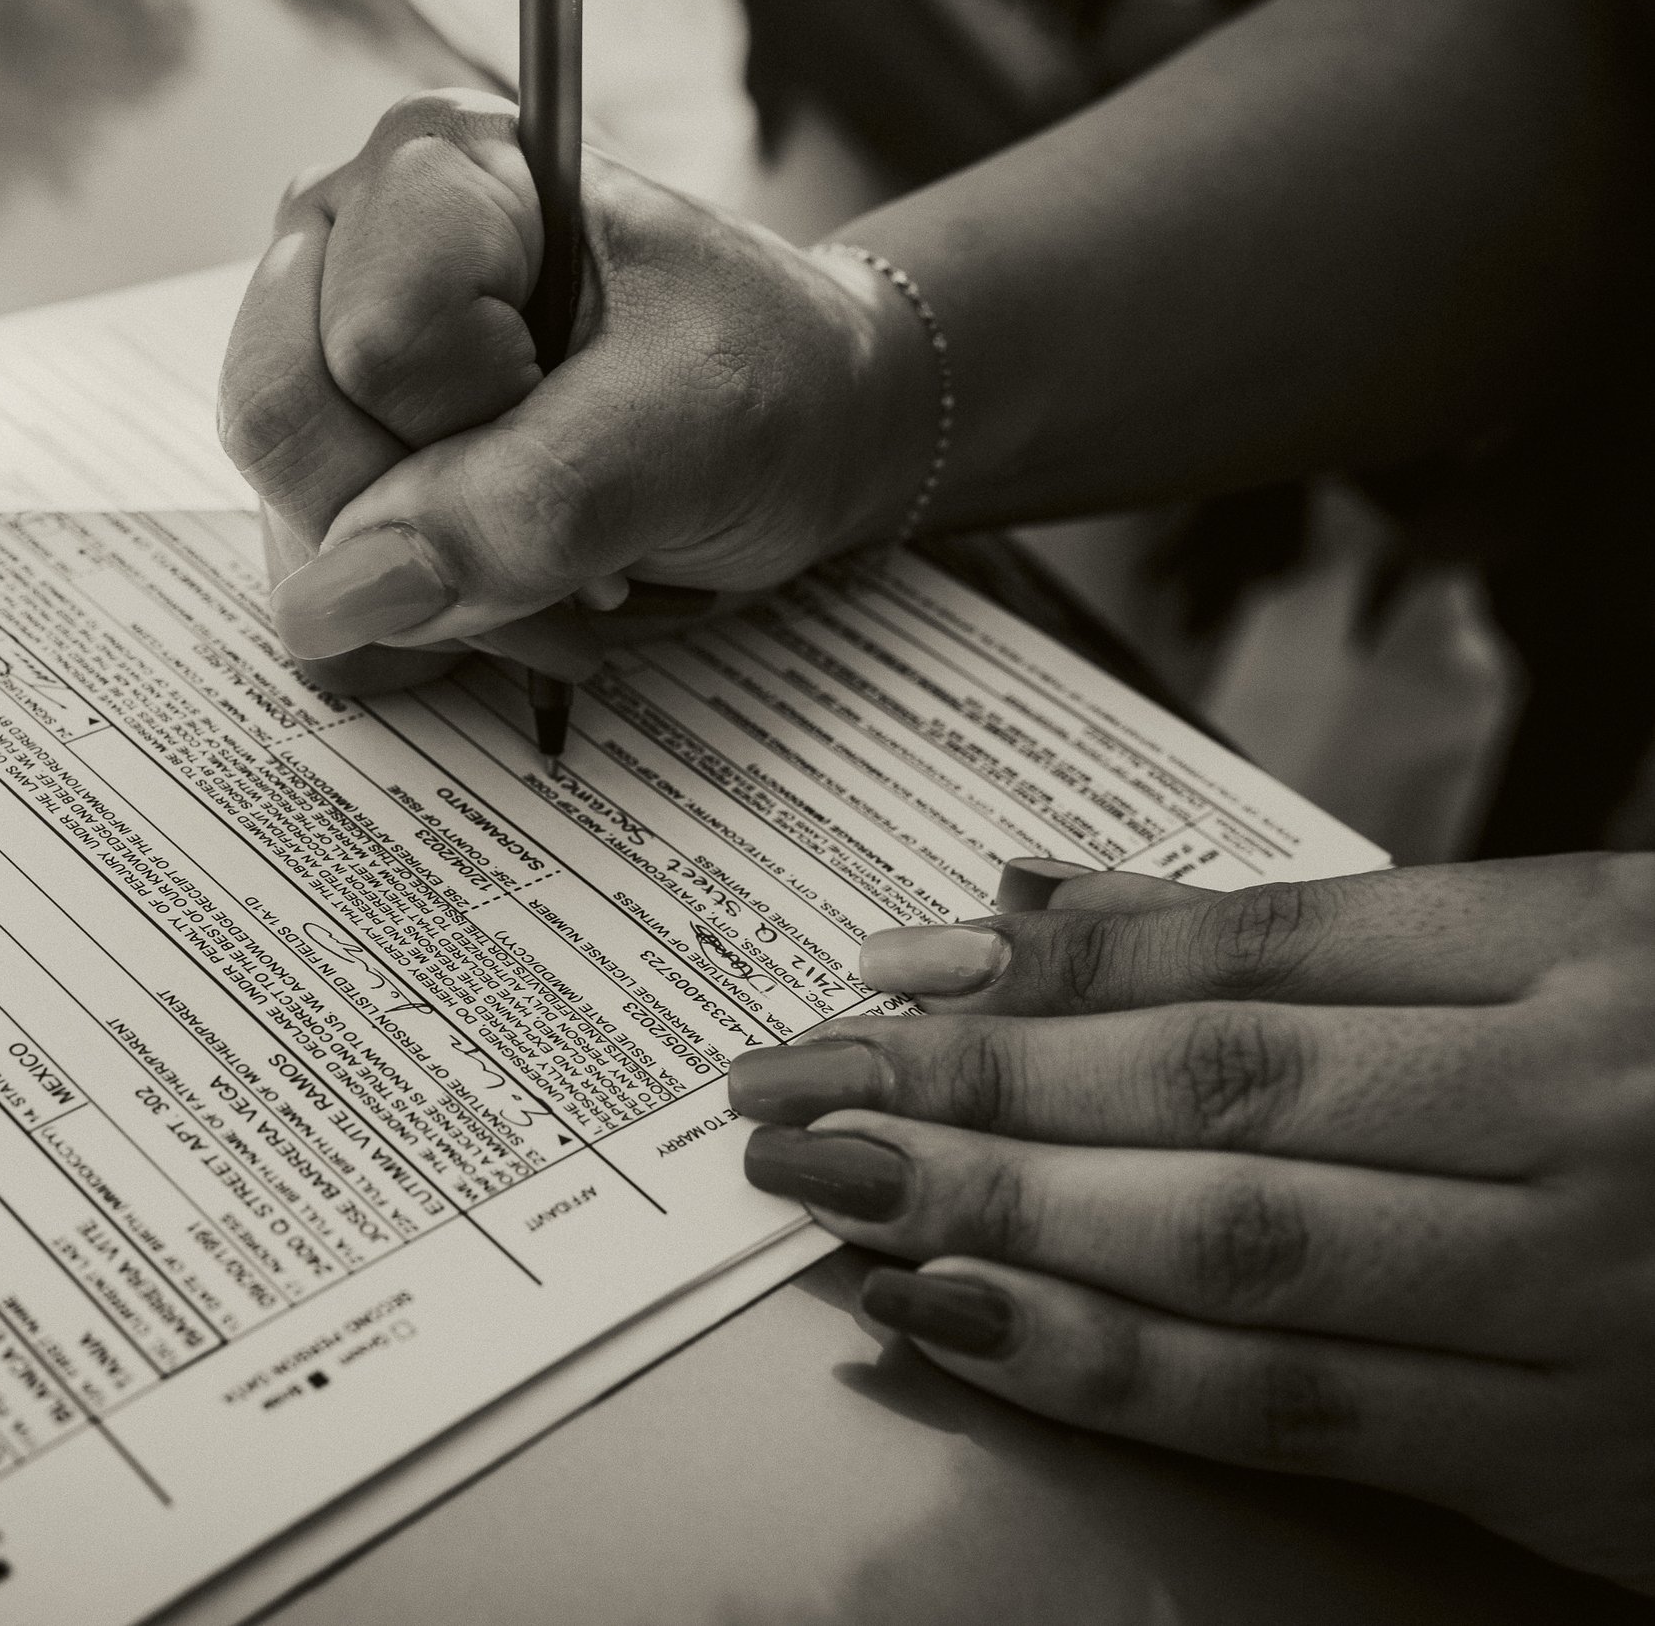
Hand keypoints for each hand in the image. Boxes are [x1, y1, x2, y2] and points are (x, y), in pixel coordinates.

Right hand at [215, 88, 934, 692]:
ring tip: (560, 564)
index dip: (480, 429)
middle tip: (570, 527)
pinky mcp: (331, 462)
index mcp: (435, 172)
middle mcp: (346, 243)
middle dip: (436, 528)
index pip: (372, 349)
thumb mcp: (687, 432)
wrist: (812, 430)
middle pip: (284, 428)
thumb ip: (523, 506)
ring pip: (288, 522)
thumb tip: (332, 600)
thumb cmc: (770, 384)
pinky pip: (309, 589)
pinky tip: (510, 590)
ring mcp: (321, 356)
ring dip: (436, 593)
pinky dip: (416, 627)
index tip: (592, 423)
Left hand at [729, 854, 1654, 1594]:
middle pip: (1212, 1091)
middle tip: (790, 1079)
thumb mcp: (1582, 954)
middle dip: (973, 1086)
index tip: (883, 973)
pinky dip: (1102, 1366)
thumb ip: (1321, 937)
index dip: (1049, 969)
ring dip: (994, 1216)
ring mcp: (1575, 1293)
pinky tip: (954, 1318)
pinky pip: (1290, 1408)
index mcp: (1593, 955)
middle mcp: (1577, 1114)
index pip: (1260, 950)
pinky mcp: (1566, 1459)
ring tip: (826, 1182)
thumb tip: (1042, 905)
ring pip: (1228, 1248)